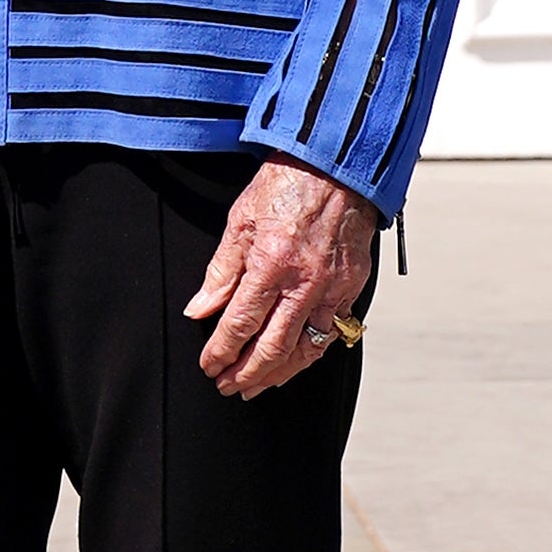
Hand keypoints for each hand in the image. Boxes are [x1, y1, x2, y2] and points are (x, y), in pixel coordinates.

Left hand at [185, 156, 374, 399]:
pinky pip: (332, 333)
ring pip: (306, 349)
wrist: (337, 166)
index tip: (208, 365)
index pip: (240, 323)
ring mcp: (333, 288)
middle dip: (245, 373)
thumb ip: (220, 271)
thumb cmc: (286, 185)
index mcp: (271, 264)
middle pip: (273, 347)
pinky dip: (310, 355)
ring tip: (256, 385)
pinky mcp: (352, 287)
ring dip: (278, 373)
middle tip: (227, 386)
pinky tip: (293, 363)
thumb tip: (199, 308)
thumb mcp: (239, 220)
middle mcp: (305, 283)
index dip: (221, 351)